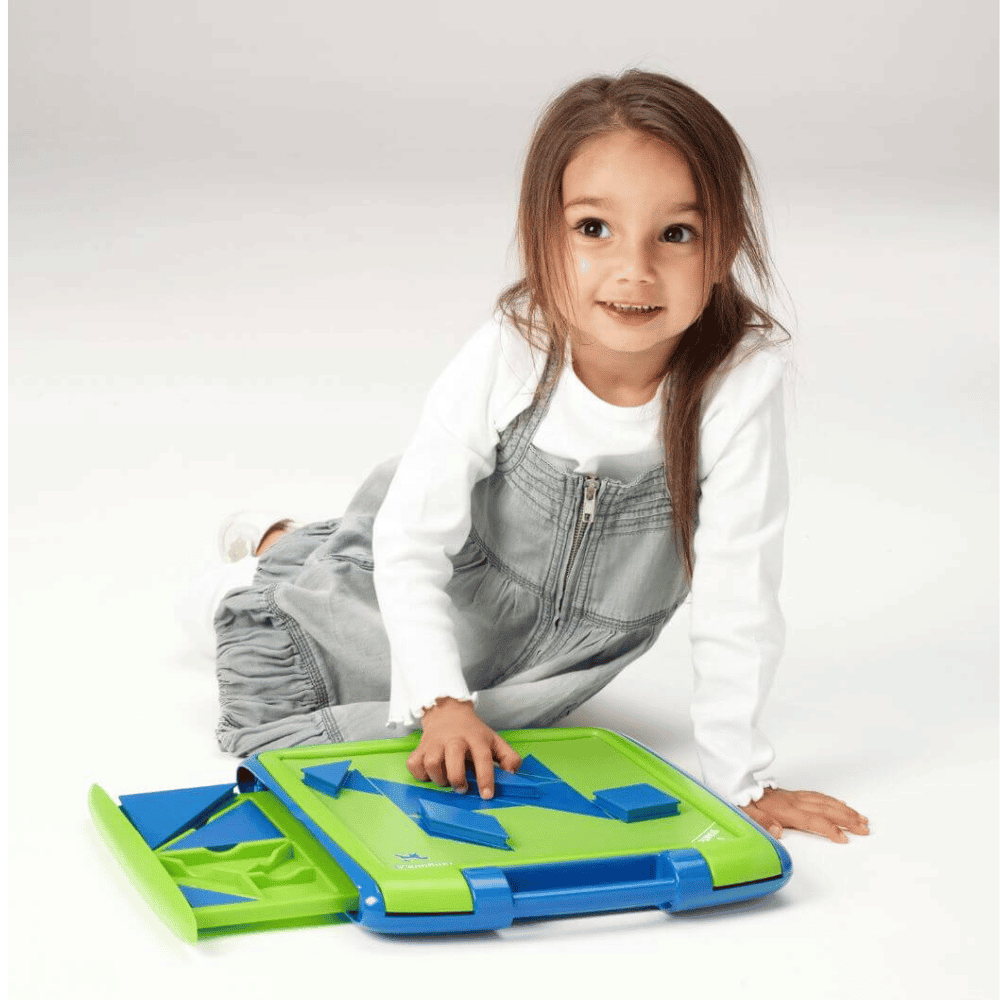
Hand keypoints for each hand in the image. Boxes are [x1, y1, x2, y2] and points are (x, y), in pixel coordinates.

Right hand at [407, 697, 521, 798]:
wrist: (448, 712)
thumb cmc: (473, 732)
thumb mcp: (494, 740)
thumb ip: (508, 757)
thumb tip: (513, 774)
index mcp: (475, 738)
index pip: (483, 757)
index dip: (486, 778)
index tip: (487, 795)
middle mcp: (454, 739)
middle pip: (453, 759)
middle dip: (458, 779)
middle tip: (462, 789)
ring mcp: (435, 743)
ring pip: (432, 763)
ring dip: (439, 778)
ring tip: (447, 780)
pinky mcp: (420, 748)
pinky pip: (414, 764)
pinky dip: (420, 774)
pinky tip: (430, 775)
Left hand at [740, 787, 869, 843]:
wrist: (737, 782)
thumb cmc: (743, 800)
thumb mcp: (746, 813)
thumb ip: (762, 822)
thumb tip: (777, 831)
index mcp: (784, 809)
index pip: (812, 820)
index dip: (829, 829)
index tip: (845, 838)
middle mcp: (794, 801)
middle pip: (825, 810)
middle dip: (847, 819)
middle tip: (865, 828)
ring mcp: (796, 797)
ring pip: (825, 802)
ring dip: (844, 810)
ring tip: (861, 819)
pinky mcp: (794, 794)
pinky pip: (818, 796)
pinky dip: (832, 800)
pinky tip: (841, 804)